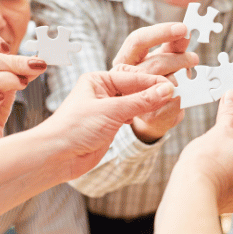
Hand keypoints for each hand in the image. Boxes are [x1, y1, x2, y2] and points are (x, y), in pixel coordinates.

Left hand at [36, 70, 174, 180]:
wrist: (57, 156)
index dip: (153, 82)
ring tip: (170, 104)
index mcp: (98, 80)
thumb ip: (141, 101)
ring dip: (151, 103)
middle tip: (175, 95)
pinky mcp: (111, 123)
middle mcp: (103, 91)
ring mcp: (108, 107)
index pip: (133, 77)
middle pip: (136, 87)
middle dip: (154, 92)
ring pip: (136, 101)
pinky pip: (134, 114)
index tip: (172, 86)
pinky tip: (156, 114)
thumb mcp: (112, 111)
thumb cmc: (74, 128)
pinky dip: (145, 115)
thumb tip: (166, 90)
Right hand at [112, 23, 197, 142]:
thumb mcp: (162, 59)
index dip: (161, 32)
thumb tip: (185, 32)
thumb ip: (172, 46)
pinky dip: (186, 95)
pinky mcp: (149, 115)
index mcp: (125, 60)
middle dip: (180, 59)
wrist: (151, 115)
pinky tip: (186, 92)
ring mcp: (134, 98)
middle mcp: (124, 79)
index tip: (184, 29)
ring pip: (166, 82)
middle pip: (156, 62)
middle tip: (194, 58)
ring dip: (184, 78)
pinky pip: (175, 101)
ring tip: (189, 77)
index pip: (138, 40)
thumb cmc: (154, 82)